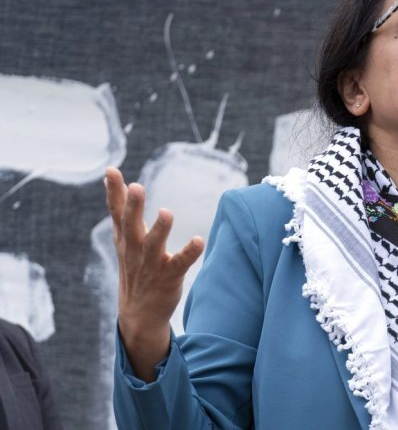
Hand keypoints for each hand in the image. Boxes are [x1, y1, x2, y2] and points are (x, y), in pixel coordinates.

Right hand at [105, 167, 203, 379]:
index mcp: (125, 239)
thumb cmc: (135, 269)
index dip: (114, 192)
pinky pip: (180, 263)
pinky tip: (199, 240)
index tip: (111, 170)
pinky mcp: (169, 277)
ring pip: (154, 245)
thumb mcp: (124, 241)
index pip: (116, 212)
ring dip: (160, 229)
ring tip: (166, 212)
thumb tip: (117, 182)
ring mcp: (151, 264)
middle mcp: (135, 250)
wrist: (139, 313)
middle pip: (131, 225)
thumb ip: (123, 213)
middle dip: (132, 206)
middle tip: (136, 186)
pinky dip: (189, 252)